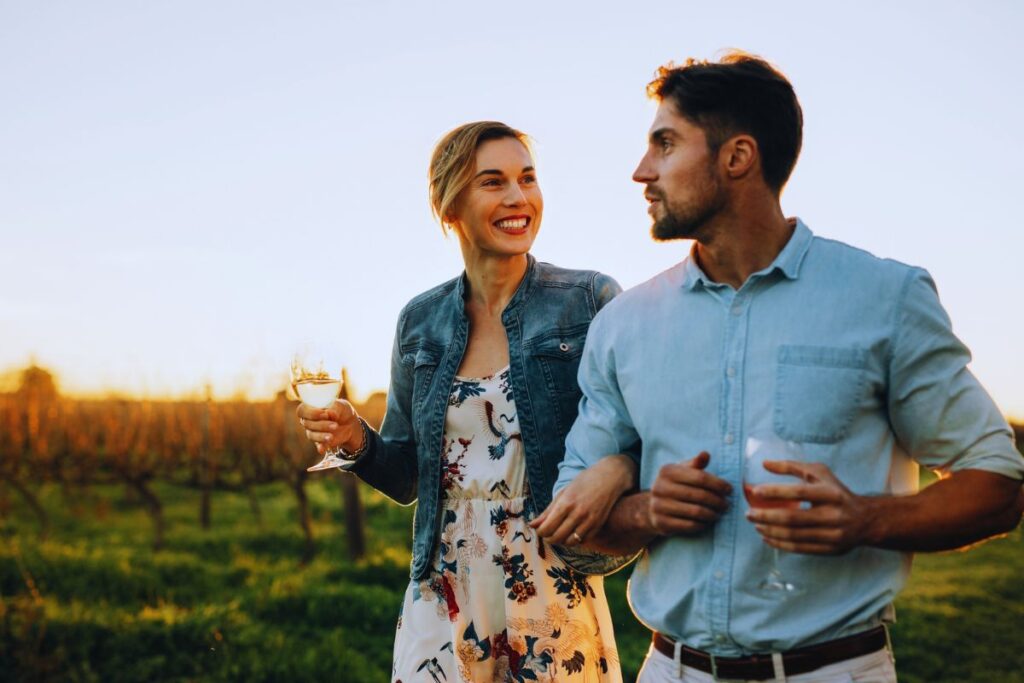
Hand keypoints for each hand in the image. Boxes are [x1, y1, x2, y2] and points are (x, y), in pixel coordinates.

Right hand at [296, 400, 364, 454]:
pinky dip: (321, 447)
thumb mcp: (341, 406)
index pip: (302, 410)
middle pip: (307, 423)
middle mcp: (308, 420)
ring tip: (332, 436)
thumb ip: (334, 408)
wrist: (349, 423)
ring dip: (322, 436)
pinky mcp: (320, 442)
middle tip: (335, 425)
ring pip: (311, 435)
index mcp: (310, 408)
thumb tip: (329, 413)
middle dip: (321, 425)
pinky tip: (322, 449)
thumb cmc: (341, 410)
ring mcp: (313, 432)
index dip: (311, 413)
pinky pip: (318, 446)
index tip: (325, 414)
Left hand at [532, 454, 636, 545]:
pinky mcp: (598, 525)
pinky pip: (583, 540)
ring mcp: (589, 521)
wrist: (611, 476)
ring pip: (570, 542)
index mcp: (566, 503)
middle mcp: (577, 514)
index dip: (540, 532)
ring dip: (562, 541)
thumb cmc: (585, 481)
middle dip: (549, 538)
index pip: (547, 528)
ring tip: (559, 533)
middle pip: (556, 537)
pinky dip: (575, 540)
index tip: (540, 529)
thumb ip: (548, 510)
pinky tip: (572, 532)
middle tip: (548, 533)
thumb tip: (532, 524)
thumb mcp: (564, 492)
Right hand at [649, 452, 731, 535]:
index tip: (729, 490)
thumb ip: (695, 463)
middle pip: (699, 495)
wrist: (650, 507)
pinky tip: (707, 522)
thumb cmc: (673, 485)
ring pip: (695, 512)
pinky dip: (702, 524)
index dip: (718, 484)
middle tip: (726, 504)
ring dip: (712, 514)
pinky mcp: (661, 523)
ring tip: (719, 513)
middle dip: (717, 501)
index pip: (700, 477)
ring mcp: (658, 506)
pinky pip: (689, 525)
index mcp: (667, 471)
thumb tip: (706, 454)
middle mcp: (660, 487)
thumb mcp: (682, 471)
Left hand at [746, 460, 872, 554]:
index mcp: (831, 493)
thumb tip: (764, 463)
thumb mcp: (819, 473)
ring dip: (770, 531)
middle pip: (792, 518)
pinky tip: (767, 537)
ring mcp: (833, 535)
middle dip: (766, 517)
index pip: (799, 492)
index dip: (775, 491)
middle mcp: (833, 515)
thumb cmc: (836, 492)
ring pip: (793, 536)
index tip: (755, 491)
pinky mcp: (830, 550)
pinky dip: (780, 544)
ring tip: (756, 525)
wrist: (866, 520)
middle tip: (748, 514)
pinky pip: (799, 548)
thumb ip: (792, 467)